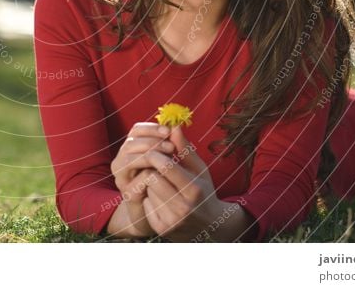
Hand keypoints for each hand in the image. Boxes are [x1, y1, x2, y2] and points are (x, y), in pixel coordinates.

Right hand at [108, 122, 173, 236]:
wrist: (164, 214)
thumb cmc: (169, 182)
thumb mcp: (174, 161)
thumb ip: (175, 144)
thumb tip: (177, 126)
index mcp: (133, 149)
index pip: (136, 130)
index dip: (151, 128)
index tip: (168, 131)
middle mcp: (122, 161)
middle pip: (130, 143)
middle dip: (151, 142)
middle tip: (171, 147)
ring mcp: (123, 178)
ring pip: (129, 159)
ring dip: (149, 156)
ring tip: (169, 158)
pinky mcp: (128, 194)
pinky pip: (137, 181)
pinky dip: (150, 175)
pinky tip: (164, 175)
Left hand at [141, 125, 220, 240]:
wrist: (209, 227)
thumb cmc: (203, 191)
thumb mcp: (199, 169)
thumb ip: (185, 148)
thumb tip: (174, 125)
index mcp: (194, 189)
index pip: (165, 166)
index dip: (156, 154)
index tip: (155, 150)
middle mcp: (183, 207)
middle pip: (152, 178)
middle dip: (153, 169)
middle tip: (157, 167)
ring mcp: (172, 221)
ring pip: (147, 190)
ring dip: (151, 184)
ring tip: (163, 185)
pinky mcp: (161, 229)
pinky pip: (145, 204)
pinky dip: (150, 199)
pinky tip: (161, 200)